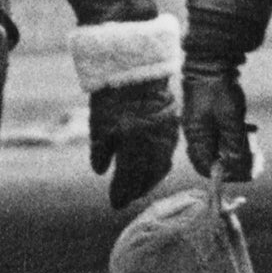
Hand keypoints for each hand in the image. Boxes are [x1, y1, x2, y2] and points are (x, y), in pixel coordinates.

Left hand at [86, 78, 180, 213]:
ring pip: (160, 167)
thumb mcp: (99, 125)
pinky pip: (168, 154)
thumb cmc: (112, 97)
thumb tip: (101, 171)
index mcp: (133, 147)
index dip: (122, 193)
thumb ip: (100, 151)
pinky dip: (159, 165)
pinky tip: (152, 167)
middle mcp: (153, 145)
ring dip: (149, 180)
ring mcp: (165, 136)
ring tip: (139, 187)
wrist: (136, 69)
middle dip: (136, 190)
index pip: (128, 179)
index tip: (115, 203)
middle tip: (126, 198)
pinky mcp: (172, 127)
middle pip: (147, 177)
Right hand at [178, 61, 254, 188]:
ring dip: (239, 148)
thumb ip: (235, 144)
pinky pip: (223, 133)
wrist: (211, 60)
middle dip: (237, 161)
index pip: (206, 167)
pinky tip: (250, 129)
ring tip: (254, 141)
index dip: (226, 174)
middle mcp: (196, 133)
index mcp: (197, 136)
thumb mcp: (231, 118)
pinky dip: (237, 135)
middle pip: (215, 158)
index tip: (246, 172)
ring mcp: (202, 123)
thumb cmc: (219, 89)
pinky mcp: (209, 114)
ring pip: (221, 146)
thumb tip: (237, 166)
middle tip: (257, 158)